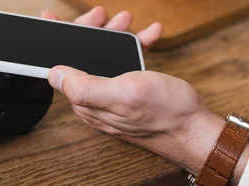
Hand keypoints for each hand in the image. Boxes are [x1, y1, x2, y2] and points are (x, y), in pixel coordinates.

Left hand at [42, 7, 248, 184]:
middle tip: (103, 15)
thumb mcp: (124, 95)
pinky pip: (127, 63)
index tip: (54, 21)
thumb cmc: (165, 113)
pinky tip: (149, 35)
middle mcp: (97, 99)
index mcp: (88, 102)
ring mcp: (114, 93)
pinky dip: (136, 46)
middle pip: (82, 59)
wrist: (195, 127)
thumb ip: (86, 88)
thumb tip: (55, 76)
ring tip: (127, 21)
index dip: (61, 43)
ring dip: (116, 35)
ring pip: (106, 57)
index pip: (62, 70)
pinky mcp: (130, 90)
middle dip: (92, 32)